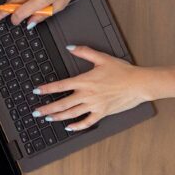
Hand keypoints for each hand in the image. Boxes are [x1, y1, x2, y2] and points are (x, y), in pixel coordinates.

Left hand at [32, 45, 149, 130]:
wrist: (138, 83)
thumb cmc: (123, 71)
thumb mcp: (102, 58)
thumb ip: (84, 51)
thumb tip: (70, 47)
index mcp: (85, 81)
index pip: (61, 85)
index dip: (47, 88)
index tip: (36, 91)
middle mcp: (88, 95)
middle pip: (63, 103)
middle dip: (47, 108)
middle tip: (36, 112)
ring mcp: (94, 105)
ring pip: (72, 114)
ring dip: (58, 117)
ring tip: (48, 119)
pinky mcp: (102, 112)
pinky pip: (87, 122)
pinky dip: (77, 126)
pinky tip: (70, 127)